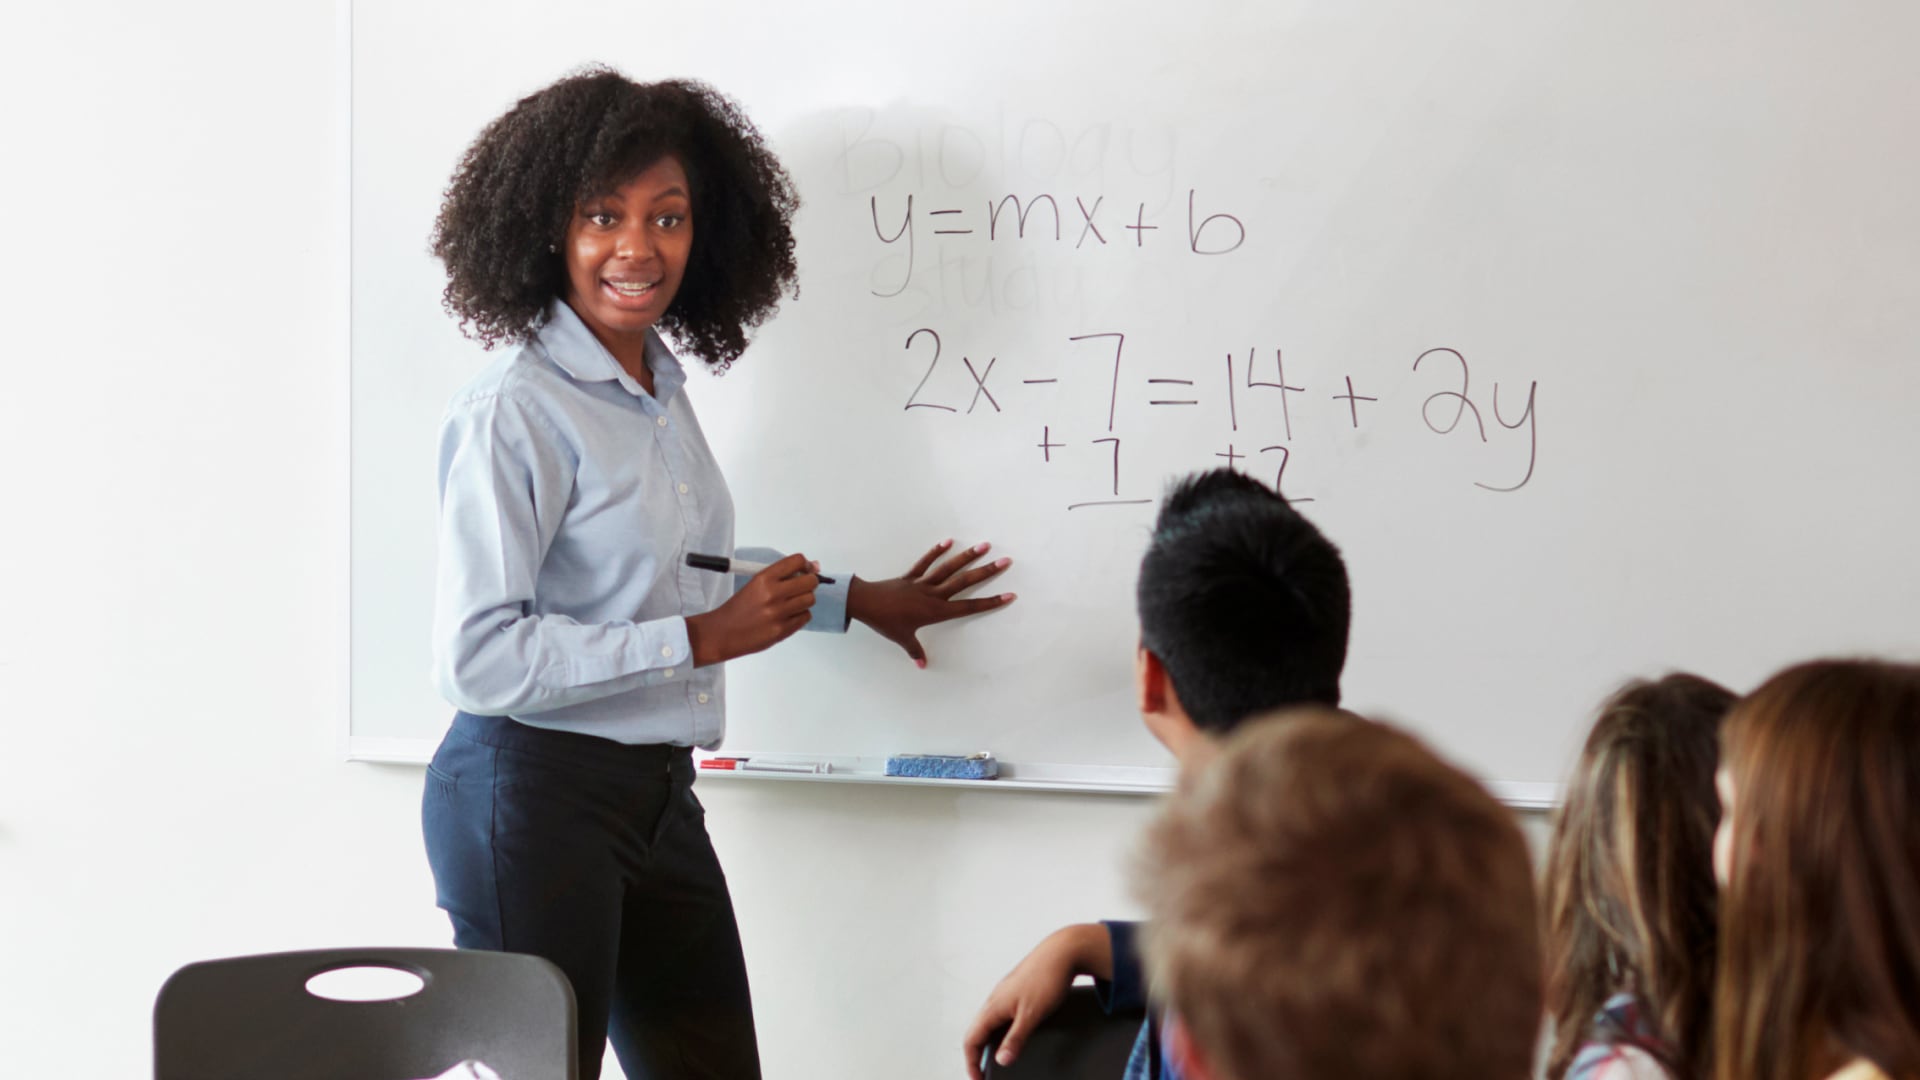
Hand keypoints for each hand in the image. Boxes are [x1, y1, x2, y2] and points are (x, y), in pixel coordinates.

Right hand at [684, 553, 816, 666]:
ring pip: (810, 600)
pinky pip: (805, 616)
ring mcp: (778, 613)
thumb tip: (814, 566)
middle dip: (809, 582)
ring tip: (792, 603)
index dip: (805, 565)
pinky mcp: (782, 630)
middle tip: (802, 587)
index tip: (805, 569)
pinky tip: (788, 615)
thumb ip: (782, 575)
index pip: (796, 561)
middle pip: (810, 582)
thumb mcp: (755, 584)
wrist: (723, 632)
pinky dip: (800, 615)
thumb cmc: (739, 607)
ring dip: (804, 600)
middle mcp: (772, 594)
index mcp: (763, 578)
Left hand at [848, 539, 1015, 666]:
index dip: (990, 602)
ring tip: (984, 546)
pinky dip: (936, 552)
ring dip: (967, 556)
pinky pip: (925, 562)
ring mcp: (922, 583)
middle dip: (986, 572)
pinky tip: (948, 541)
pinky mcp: (910, 576)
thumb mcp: (902, 638)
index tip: (1009, 595)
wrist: (865, 603)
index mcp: (936, 612)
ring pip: (949, 568)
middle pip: (965, 582)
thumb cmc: (885, 622)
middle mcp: (934, 595)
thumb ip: (915, 650)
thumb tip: (922, 665)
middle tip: (1006, 562)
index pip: (969, 607)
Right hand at [962, 924, 1109, 1079]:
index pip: (971, 1040)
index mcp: (993, 1006)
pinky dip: (999, 1031)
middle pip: (976, 1032)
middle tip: (984, 1074)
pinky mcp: (1015, 991)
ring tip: (996, 1060)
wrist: (1062, 951)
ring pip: (988, 1023)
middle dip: (977, 1056)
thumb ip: (1015, 1039)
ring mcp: (1004, 994)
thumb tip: (1001, 1060)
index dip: (972, 1063)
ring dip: (988, 1043)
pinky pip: (1000, 1015)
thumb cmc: (1047, 978)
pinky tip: (1012, 1036)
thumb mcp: (1032, 1015)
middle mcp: (994, 999)